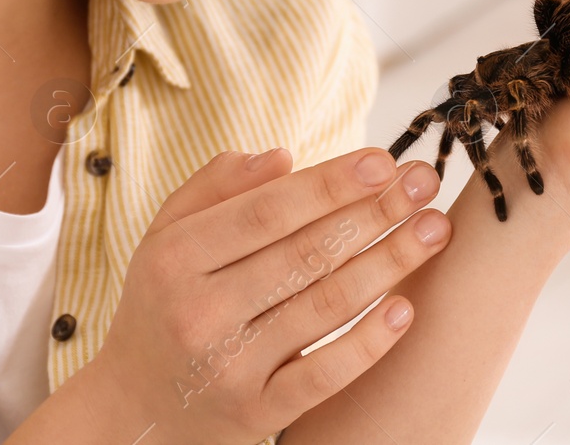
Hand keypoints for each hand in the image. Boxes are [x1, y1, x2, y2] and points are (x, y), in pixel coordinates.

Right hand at [82, 146, 450, 444]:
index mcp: (176, 256)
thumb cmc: (161, 305)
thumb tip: (284, 156)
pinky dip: (368, 342)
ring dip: (389, 263)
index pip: (267, 210)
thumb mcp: (165, 237)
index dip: (331, 182)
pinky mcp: (255, 414)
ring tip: (435, 230)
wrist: (133, 408)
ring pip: (323, 305)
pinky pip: (323, 374)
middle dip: (375, 213)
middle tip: (426, 183)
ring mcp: (229, 366)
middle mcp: (200, 310)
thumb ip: (216, 188)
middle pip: (305, 252)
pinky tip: (406, 309)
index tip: (384, 159)